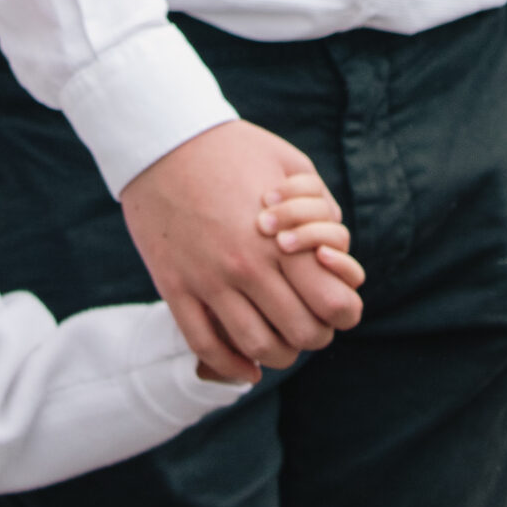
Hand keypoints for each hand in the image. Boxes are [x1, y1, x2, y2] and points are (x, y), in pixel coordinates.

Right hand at [121, 122, 363, 385]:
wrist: (163, 140)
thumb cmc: (232, 148)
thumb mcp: (291, 165)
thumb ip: (322, 208)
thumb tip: (335, 251)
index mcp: (283, 237)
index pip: (333, 304)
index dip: (344, 313)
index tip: (336, 304)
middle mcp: (249, 266)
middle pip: (301, 333)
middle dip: (314, 335)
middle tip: (309, 323)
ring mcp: (209, 281)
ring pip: (257, 347)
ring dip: (277, 354)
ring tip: (278, 342)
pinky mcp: (175, 288)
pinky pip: (206, 346)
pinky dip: (232, 366)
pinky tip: (246, 366)